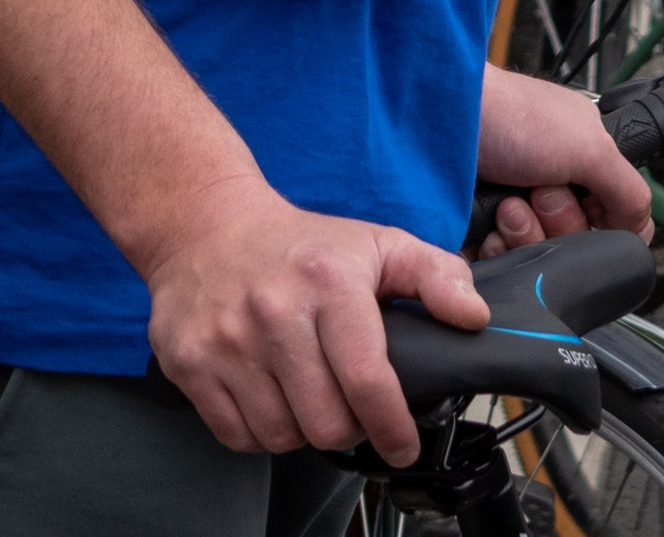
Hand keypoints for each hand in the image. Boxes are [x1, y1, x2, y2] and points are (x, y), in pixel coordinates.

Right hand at [138, 169, 485, 465]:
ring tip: (306, 395)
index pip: (368, 380)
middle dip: (347, 428)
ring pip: (281, 436)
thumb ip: (435, 275)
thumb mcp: (375, 244)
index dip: (392, 427)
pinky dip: (259, 431)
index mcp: (329, 282)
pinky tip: (269, 396)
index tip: (400, 442)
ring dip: (301, 430)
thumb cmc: (300, 245)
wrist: (203, 221)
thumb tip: (474, 316)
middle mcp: (275, 311)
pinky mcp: (189, 361)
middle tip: (348, 407)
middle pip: (326, 424)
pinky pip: (238, 436)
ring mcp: (227, 339)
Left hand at [475, 64, 654, 253]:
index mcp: (582, 160)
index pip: (611, 221)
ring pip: (540, 259)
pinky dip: (498, 250)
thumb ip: (629, 191)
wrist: (442, 120)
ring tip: (509, 202)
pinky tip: (490, 225)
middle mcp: (550, 185)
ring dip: (526, 234)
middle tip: (539, 187)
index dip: (599, 223)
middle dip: (558, 222)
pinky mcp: (484, 229)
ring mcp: (516, 208)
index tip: (586, 203)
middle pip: (575, 245)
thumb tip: (641, 234)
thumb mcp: (589, 144)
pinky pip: (503, 266)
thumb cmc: (511, 114)